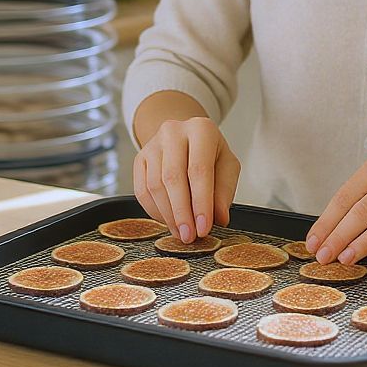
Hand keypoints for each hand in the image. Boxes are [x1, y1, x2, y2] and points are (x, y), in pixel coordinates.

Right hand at [133, 117, 240, 242]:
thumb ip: (224, 191)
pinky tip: (168, 221)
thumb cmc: (210, 154)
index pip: (199, 170)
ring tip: (181, 232)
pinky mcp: (139, 158)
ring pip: (155, 186)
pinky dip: (154, 211)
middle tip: (189, 236)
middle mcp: (173, 132)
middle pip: (173, 178)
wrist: (186, 138)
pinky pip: (142, 190)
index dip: (201, 202)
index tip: (204, 228)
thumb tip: (219, 218)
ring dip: (168, 215)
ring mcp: (152, 144)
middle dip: (182, 213)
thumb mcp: (227, 166)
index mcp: (201, 129)